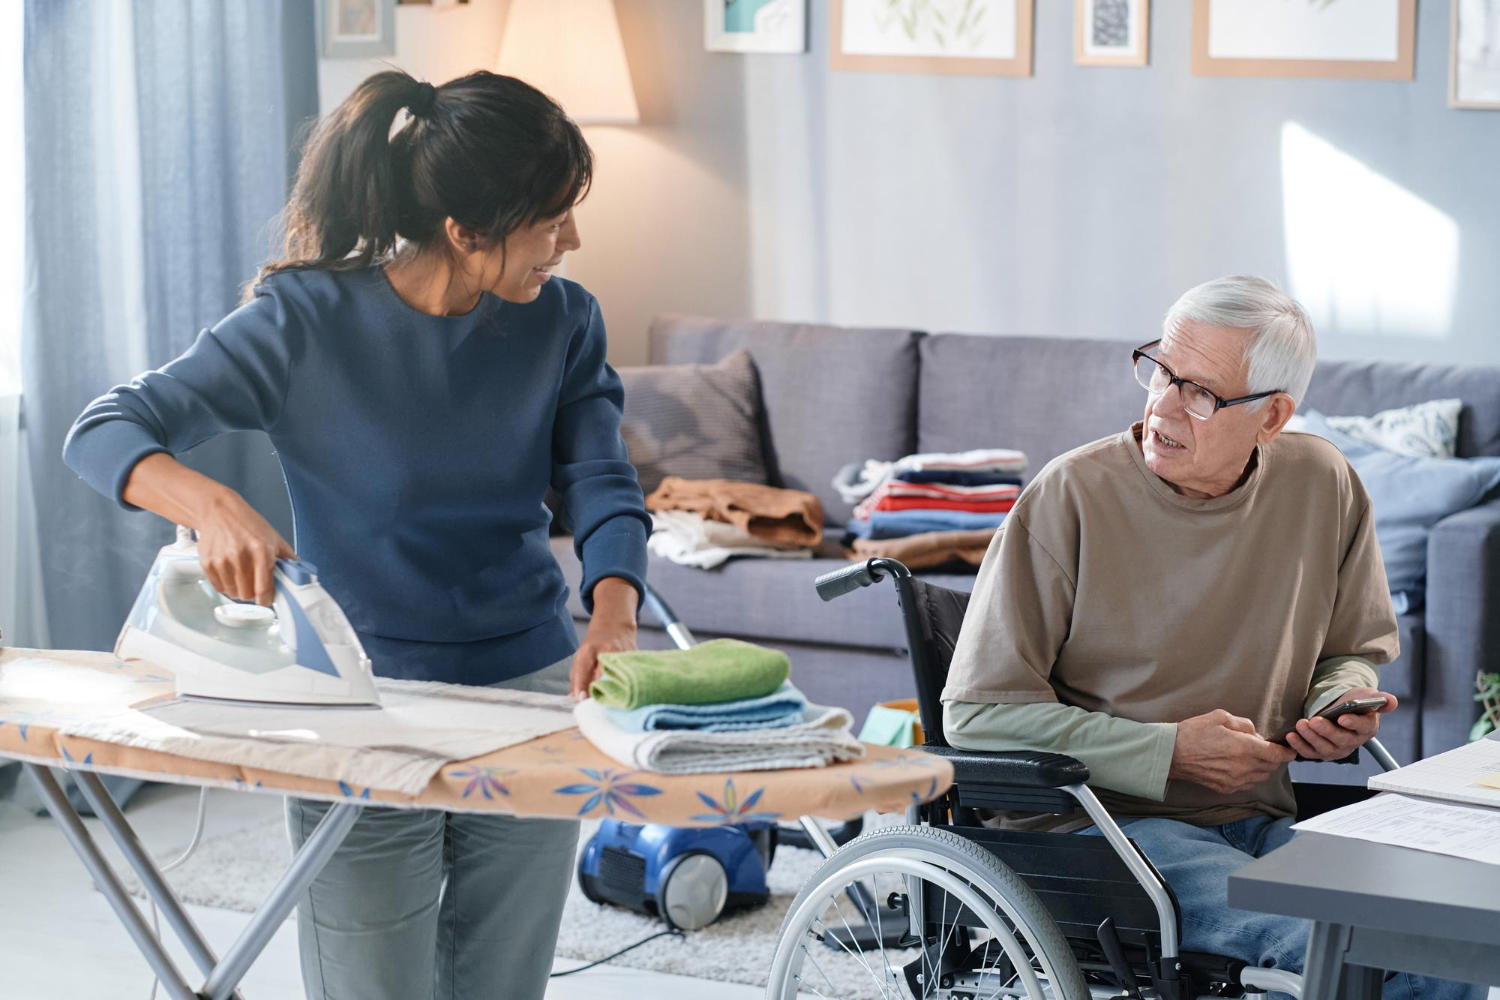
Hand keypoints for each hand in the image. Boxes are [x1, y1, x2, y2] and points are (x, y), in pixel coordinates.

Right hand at [121, 453, 293, 604]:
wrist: (219, 511)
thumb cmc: (248, 523)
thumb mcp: (273, 536)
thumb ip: (287, 556)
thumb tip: (300, 572)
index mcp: (260, 551)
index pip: (263, 587)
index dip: (265, 599)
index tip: (266, 601)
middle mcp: (240, 556)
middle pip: (247, 594)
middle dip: (252, 594)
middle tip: (253, 587)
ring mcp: (222, 560)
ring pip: (232, 592)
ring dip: (238, 590)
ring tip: (241, 578)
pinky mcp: (207, 563)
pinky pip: (218, 587)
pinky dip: (225, 585)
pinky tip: (230, 574)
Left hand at [570, 577, 638, 698]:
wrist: (615, 625)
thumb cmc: (595, 644)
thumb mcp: (581, 656)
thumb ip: (576, 678)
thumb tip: (576, 699)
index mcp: (588, 650)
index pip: (583, 671)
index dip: (582, 687)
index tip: (583, 700)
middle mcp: (606, 650)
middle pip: (603, 677)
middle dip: (600, 693)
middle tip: (598, 706)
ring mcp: (622, 653)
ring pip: (618, 677)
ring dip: (615, 691)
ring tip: (612, 701)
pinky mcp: (635, 656)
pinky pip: (630, 674)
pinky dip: (627, 684)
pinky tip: (625, 691)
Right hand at [1168, 709, 1296, 794]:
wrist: (1172, 754)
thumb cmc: (1193, 733)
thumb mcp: (1219, 717)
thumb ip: (1244, 724)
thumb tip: (1256, 734)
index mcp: (1245, 747)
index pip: (1277, 754)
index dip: (1287, 752)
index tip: (1289, 749)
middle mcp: (1244, 767)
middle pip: (1271, 766)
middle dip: (1272, 757)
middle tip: (1262, 748)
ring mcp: (1235, 780)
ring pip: (1261, 776)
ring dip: (1261, 767)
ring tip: (1249, 756)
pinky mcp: (1226, 788)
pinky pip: (1247, 784)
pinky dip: (1249, 775)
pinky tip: (1238, 766)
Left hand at [1285, 687, 1396, 761]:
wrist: (1339, 709)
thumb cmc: (1354, 703)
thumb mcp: (1367, 696)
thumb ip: (1379, 699)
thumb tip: (1392, 701)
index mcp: (1367, 727)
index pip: (1363, 727)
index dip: (1353, 723)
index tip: (1342, 717)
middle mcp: (1352, 742)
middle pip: (1341, 740)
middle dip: (1327, 731)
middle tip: (1314, 721)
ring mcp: (1336, 749)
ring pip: (1324, 749)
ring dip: (1311, 738)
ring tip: (1301, 724)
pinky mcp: (1321, 752)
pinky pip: (1310, 753)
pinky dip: (1300, 746)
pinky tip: (1292, 736)